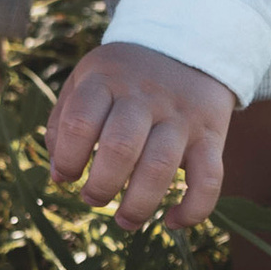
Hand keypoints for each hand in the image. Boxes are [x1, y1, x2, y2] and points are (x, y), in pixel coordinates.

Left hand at [47, 39, 233, 229]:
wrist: (188, 47)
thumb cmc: (123, 77)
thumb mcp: (86, 80)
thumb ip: (64, 122)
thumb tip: (59, 177)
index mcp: (107, 81)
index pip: (81, 121)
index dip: (68, 158)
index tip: (67, 175)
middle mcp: (145, 98)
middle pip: (120, 147)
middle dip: (101, 186)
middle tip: (93, 198)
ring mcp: (181, 117)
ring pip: (160, 167)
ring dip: (138, 204)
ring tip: (124, 221)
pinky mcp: (211, 137)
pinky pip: (209, 180)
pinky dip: (193, 210)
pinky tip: (171, 222)